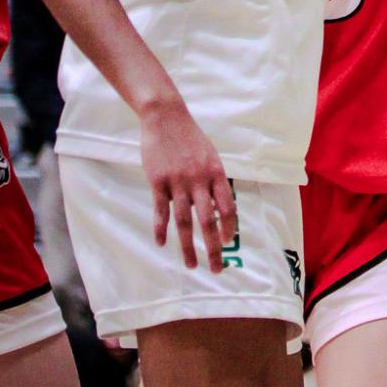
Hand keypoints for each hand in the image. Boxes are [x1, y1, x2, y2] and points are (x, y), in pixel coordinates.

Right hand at [140, 95, 236, 272]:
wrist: (166, 117)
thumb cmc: (190, 139)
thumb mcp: (210, 157)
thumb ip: (214, 182)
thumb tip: (218, 210)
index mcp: (216, 174)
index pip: (227, 208)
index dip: (229, 228)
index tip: (228, 242)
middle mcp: (199, 180)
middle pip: (208, 221)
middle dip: (213, 248)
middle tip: (216, 269)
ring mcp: (177, 182)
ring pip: (184, 221)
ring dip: (188, 246)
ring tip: (190, 265)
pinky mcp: (158, 181)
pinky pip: (160, 210)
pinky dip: (160, 229)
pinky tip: (161, 244)